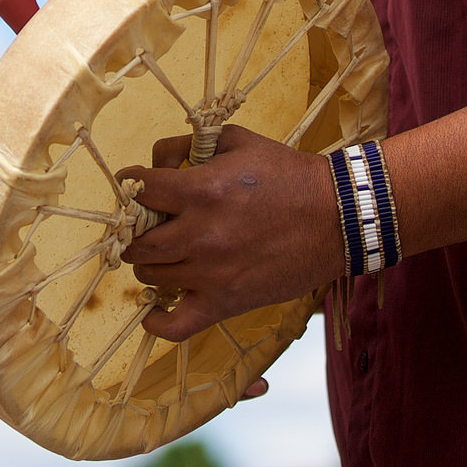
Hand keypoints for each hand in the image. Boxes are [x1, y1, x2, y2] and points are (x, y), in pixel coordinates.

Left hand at [118, 124, 346, 343]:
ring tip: (163, 253)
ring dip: (149, 263)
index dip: (130, 183)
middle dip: (135, 230)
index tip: (134, 184)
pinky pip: (176, 326)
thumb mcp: (239, 140)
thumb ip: (193, 142)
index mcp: (201, 191)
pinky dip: (157, 323)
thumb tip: (160, 157)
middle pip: (137, 242)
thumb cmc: (288, 175)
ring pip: (150, 277)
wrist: (336, 217)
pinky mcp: (226, 303)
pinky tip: (154, 310)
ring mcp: (211, 274)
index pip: (139, 189)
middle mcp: (200, 235)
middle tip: (147, 223)